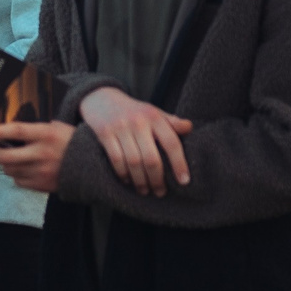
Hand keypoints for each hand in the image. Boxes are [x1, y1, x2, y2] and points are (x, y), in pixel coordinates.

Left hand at [0, 119, 75, 191]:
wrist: (94, 167)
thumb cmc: (71, 142)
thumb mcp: (55, 128)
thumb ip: (34, 130)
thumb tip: (7, 131)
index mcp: (46, 135)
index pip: (16, 132)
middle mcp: (41, 154)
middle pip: (4, 156)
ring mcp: (40, 172)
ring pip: (9, 169)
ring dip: (4, 163)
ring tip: (11, 156)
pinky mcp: (41, 185)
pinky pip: (18, 180)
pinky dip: (17, 174)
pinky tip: (26, 167)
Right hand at [78, 86, 193, 195]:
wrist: (101, 98)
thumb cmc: (133, 111)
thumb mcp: (153, 112)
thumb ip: (170, 121)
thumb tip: (189, 128)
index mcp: (154, 116)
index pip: (171, 143)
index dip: (179, 163)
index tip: (184, 181)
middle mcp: (139, 121)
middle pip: (151, 158)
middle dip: (157, 179)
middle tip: (160, 192)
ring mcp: (120, 127)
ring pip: (133, 162)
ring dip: (140, 181)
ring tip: (145, 191)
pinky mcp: (104, 133)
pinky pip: (116, 160)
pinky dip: (123, 174)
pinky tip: (128, 181)